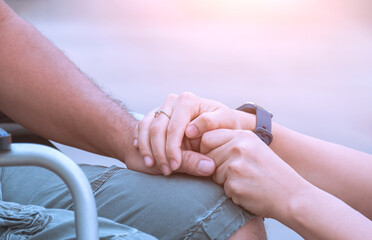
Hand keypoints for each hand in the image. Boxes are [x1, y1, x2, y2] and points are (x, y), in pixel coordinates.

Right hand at [134, 92, 254, 174]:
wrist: (215, 122)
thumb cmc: (221, 126)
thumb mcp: (220, 130)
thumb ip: (208, 135)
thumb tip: (195, 140)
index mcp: (188, 101)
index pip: (175, 127)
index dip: (173, 148)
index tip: (175, 165)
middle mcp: (172, 101)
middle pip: (158, 128)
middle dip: (159, 152)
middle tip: (166, 170)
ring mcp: (161, 107)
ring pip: (146, 128)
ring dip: (147, 149)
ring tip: (152, 166)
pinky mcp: (153, 115)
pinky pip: (141, 128)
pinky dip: (141, 143)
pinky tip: (146, 157)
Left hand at [201, 129, 306, 217]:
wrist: (291, 196)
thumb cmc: (271, 173)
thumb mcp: (254, 148)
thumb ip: (231, 143)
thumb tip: (202, 143)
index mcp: (243, 135)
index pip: (207, 138)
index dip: (207, 150)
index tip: (217, 159)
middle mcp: (238, 147)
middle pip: (207, 156)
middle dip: (215, 167)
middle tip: (237, 173)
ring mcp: (236, 165)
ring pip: (212, 173)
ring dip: (224, 181)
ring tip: (246, 181)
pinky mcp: (234, 184)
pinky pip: (221, 188)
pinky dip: (232, 193)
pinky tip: (248, 190)